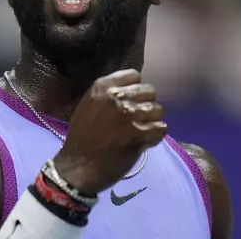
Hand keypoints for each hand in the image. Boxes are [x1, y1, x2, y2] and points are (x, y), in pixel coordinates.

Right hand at [53, 69, 166, 194]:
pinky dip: (155, 135)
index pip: (134, 75)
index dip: (136, 88)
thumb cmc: (82, 136)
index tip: (132, 100)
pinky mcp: (140, 134)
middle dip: (146, 104)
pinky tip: (145, 141)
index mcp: (103, 87)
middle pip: (150, 91)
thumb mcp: (89, 105)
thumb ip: (109, 94)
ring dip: (152, 121)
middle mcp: (118, 97)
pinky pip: (161, 128)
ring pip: (158, 110)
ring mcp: (130, 115)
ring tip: (141, 131)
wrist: (79, 165)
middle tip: (138, 118)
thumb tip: (132, 90)